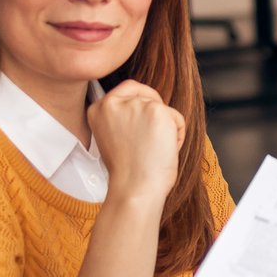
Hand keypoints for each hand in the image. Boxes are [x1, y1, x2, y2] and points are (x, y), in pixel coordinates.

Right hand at [88, 81, 186, 202]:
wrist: (134, 188)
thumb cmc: (127, 172)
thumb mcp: (113, 138)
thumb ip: (123, 119)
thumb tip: (143, 111)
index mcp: (98, 109)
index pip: (127, 88)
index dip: (143, 99)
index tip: (148, 117)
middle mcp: (113, 102)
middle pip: (148, 96)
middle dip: (157, 115)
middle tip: (153, 141)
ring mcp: (135, 104)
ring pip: (164, 109)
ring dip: (167, 129)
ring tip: (155, 151)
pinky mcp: (156, 110)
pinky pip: (177, 118)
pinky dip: (178, 135)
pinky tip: (165, 150)